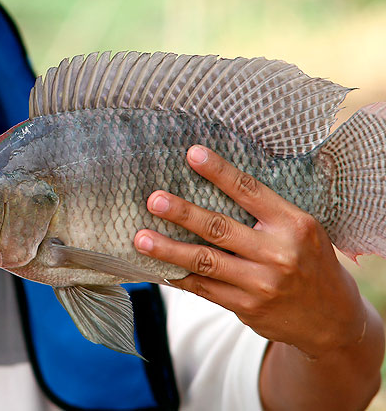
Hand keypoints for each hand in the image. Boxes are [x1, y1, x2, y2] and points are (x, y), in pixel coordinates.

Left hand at [133, 145, 368, 358]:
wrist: (333, 318)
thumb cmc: (310, 261)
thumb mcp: (302, 230)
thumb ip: (266, 212)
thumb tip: (212, 183)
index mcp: (294, 225)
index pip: (250, 191)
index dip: (219, 171)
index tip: (192, 154)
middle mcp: (278, 253)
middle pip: (220, 228)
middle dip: (182, 213)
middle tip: (153, 200)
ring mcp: (261, 283)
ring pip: (205, 261)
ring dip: (168, 249)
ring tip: (141, 238)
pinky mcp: (246, 306)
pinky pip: (203, 288)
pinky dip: (178, 276)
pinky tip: (156, 267)